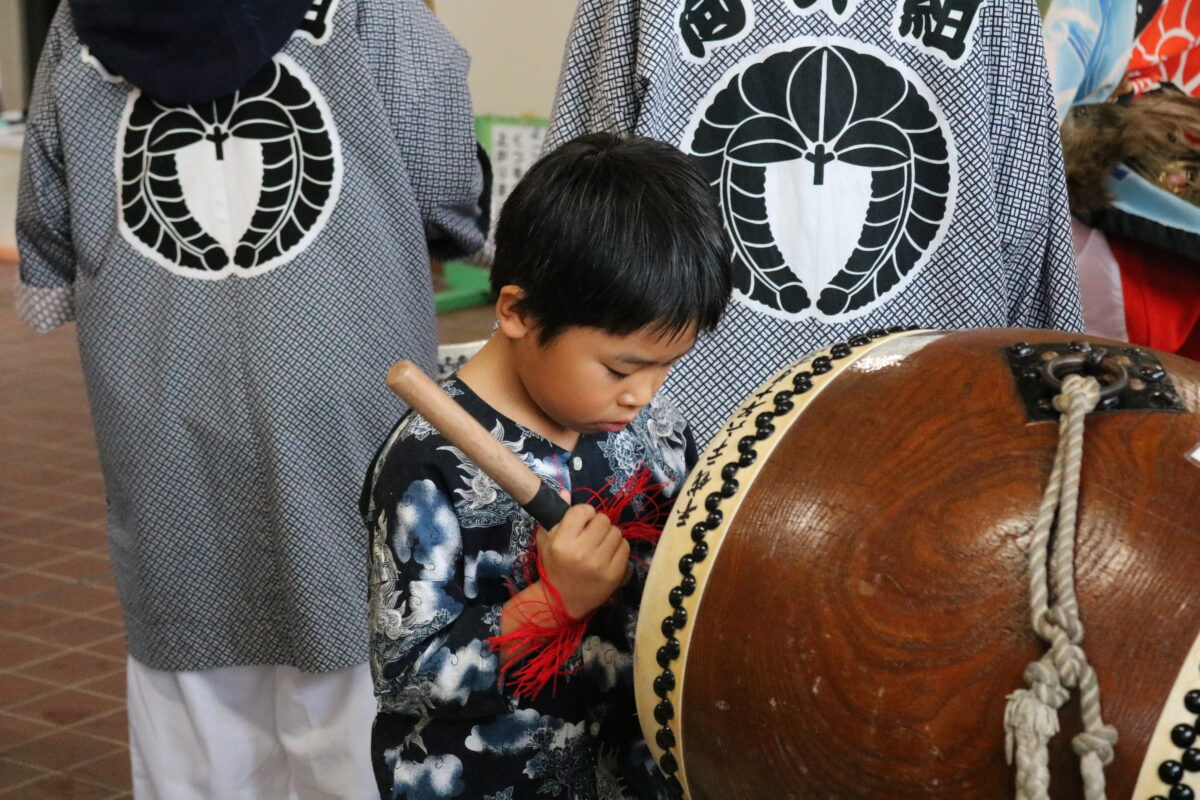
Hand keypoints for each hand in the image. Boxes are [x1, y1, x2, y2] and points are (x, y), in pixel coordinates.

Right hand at [538, 503, 629, 618]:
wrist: (562, 602)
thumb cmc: (554, 567)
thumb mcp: (546, 541)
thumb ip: (556, 516)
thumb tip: (566, 492)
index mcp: (562, 542)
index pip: (583, 510)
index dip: (584, 513)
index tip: (583, 521)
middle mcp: (581, 552)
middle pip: (603, 519)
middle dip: (598, 524)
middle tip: (592, 534)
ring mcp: (599, 564)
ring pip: (616, 532)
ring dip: (609, 535)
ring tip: (600, 544)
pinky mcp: (614, 574)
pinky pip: (625, 547)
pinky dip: (618, 548)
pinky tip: (608, 554)